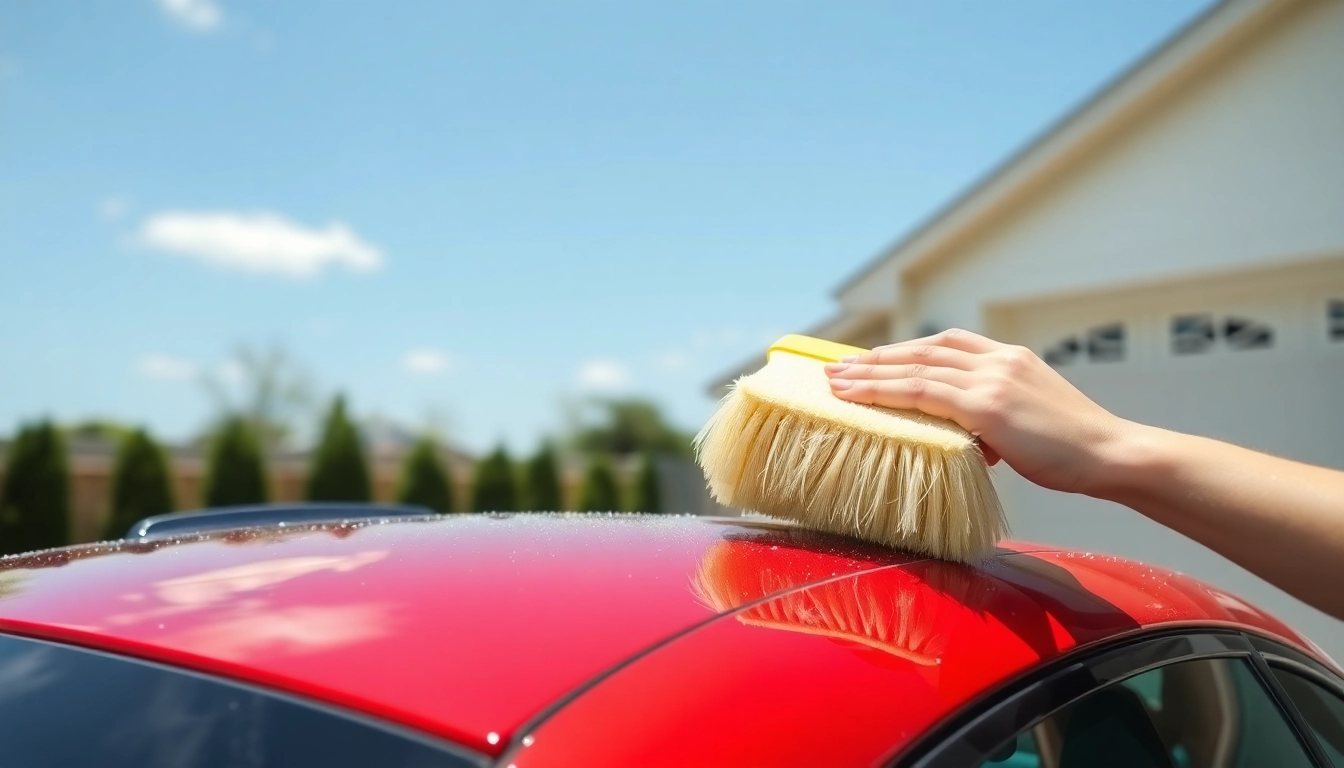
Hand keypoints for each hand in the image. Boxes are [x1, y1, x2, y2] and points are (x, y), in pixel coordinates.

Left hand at [823, 329, 1129, 494]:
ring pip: (916, 369)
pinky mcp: (987, 405)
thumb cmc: (1074, 451)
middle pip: (923, 351)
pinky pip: (923, 393)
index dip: (905, 350)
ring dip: (870, 374)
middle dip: (877, 359)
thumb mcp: (1029, 423)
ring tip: (837, 382)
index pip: (946, 344)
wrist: (1111, 455)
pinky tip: (860, 398)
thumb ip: (993, 420)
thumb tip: (966, 437)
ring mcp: (992, 379)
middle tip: (839, 367)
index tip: (873, 359)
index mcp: (1011, 358)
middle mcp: (998, 360)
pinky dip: (886, 392)